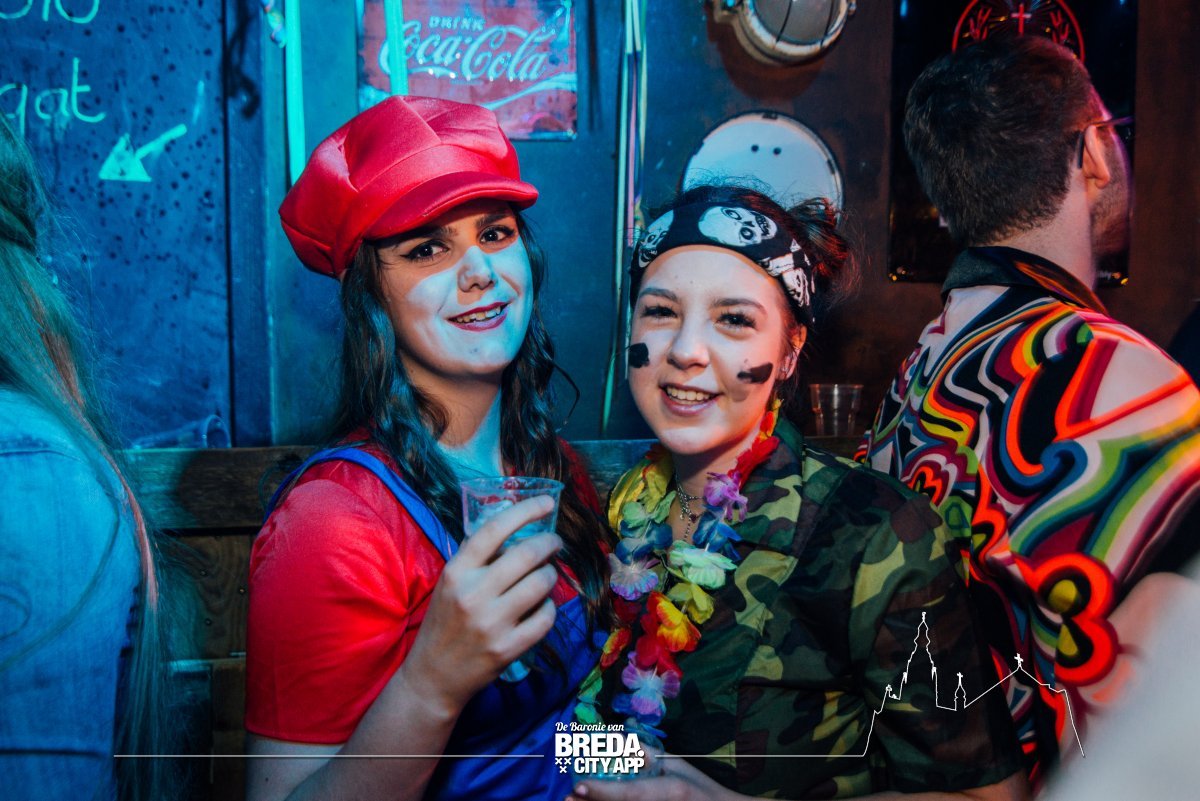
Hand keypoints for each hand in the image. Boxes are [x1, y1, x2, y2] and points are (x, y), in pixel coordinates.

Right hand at [403, 495, 560, 712]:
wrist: (433, 676)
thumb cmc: (444, 622)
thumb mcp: (450, 583)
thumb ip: (477, 556)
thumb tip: (512, 517)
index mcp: (456, 572)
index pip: (494, 529)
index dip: (525, 510)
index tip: (547, 502)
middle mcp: (473, 593)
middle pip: (526, 554)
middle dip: (549, 543)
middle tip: (554, 543)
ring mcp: (492, 622)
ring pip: (541, 584)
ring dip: (551, 574)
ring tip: (546, 575)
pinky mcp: (508, 647)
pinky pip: (545, 617)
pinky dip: (550, 608)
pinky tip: (542, 606)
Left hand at [567, 753, 741, 800]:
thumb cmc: (699, 788)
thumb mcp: (675, 765)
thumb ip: (646, 754)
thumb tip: (616, 740)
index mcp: (670, 791)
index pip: (631, 793)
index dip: (602, 792)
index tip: (577, 787)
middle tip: (568, 798)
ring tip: (576, 800)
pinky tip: (594, 800)